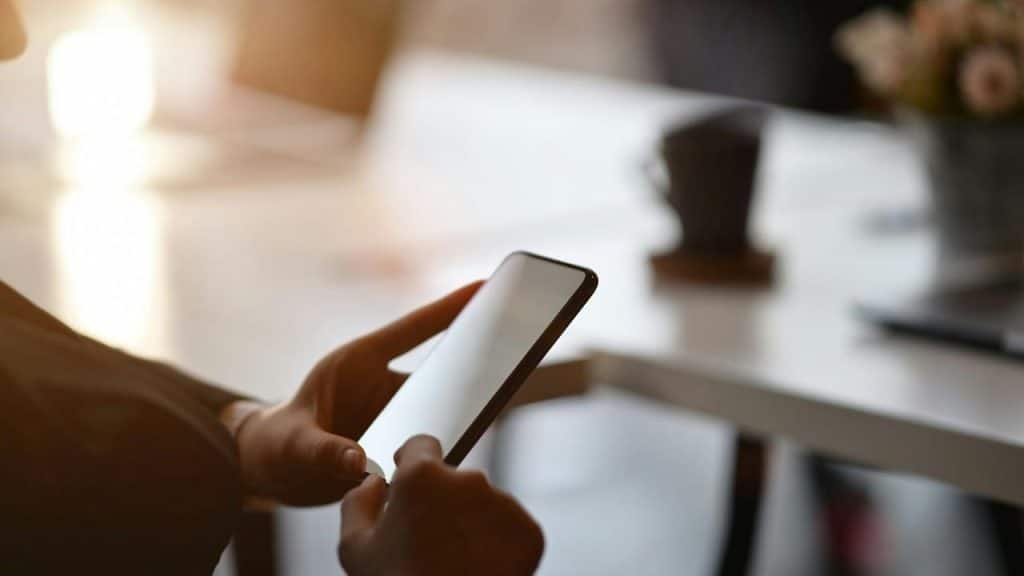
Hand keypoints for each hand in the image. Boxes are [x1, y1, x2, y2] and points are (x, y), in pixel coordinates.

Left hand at [233, 283, 480, 505]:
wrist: (273, 472)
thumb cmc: (276, 446)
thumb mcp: (292, 447)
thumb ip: (322, 452)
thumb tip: (359, 462)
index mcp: (358, 363)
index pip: (412, 329)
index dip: (450, 307)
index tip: (488, 284)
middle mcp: (383, 382)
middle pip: (440, 366)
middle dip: (478, 354)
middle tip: (518, 343)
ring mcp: (396, 411)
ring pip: (444, 406)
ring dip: (468, 407)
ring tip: (501, 399)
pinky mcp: (402, 439)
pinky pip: (435, 440)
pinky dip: (452, 444)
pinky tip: (465, 458)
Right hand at [339, 436, 544, 575]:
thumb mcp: (354, 549)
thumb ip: (359, 501)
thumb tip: (374, 482)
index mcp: (423, 476)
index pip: (422, 444)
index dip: (412, 461)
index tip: (410, 481)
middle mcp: (469, 480)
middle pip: (454, 479)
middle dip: (443, 501)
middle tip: (429, 541)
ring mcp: (503, 505)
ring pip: (483, 503)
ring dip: (470, 522)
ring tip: (454, 559)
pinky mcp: (528, 531)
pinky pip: (508, 527)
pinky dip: (496, 543)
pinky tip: (478, 566)